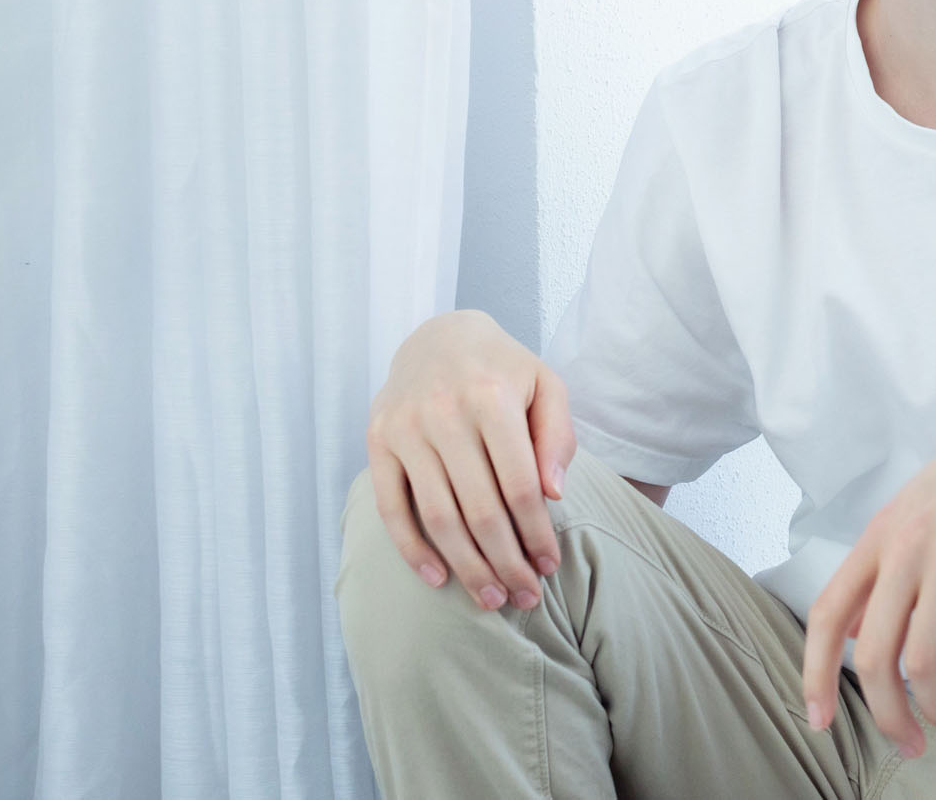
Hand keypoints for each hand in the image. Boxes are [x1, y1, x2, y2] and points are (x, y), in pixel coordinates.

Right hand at [364, 309, 577, 611]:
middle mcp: (443, 413)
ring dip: (466, 567)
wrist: (439, 336)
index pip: (519, 485)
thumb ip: (557, 436)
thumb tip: (554, 494)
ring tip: (491, 599)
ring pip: (438, 517)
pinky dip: (413, 550)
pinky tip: (438, 579)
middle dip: (506, 562)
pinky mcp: (377, 442)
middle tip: (525, 597)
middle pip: (479, 510)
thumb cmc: (503, 369)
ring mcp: (405, 429)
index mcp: (491, 398)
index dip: (536, 533)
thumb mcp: (546, 385)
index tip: (549, 566)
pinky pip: (392, 508)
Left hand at [801, 369, 935, 756]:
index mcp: (882, 534)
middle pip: (874, 655)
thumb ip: (888, 567)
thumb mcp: (922, 508)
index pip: (828, 613)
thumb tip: (859, 630)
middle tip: (909, 744)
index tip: (819, 720)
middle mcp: (908, 546)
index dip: (814, 673)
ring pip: (924, 662)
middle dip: (886, 715)